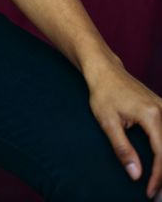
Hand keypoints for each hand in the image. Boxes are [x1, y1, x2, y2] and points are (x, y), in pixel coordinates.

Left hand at [86, 58, 161, 198]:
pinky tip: (159, 163)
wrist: (104, 69)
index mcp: (151, 115)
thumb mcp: (107, 122)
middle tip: (156, 192)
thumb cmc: (103, 92)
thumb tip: (136, 175)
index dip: (158, 176)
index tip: (150, 191)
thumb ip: (122, 149)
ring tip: (158, 181)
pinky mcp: (161, 107)